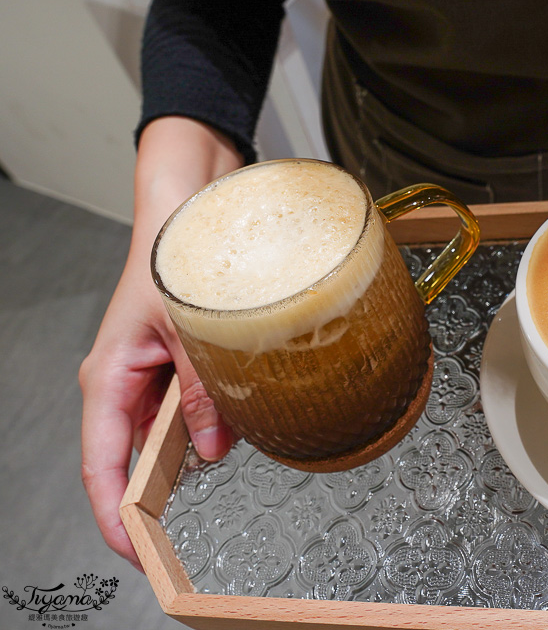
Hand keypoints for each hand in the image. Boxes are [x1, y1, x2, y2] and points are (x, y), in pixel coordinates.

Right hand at [79, 118, 241, 568]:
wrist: (186, 215)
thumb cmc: (172, 258)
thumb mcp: (193, 329)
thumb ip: (207, 389)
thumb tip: (217, 447)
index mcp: (110, 376)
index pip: (102, 462)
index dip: (115, 513)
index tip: (133, 550)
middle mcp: (123, 384)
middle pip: (131, 459)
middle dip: (153, 496)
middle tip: (175, 537)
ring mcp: (147, 379)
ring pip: (164, 438)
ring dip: (189, 452)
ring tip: (216, 452)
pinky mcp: (173, 371)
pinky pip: (184, 413)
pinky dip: (206, 424)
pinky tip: (228, 420)